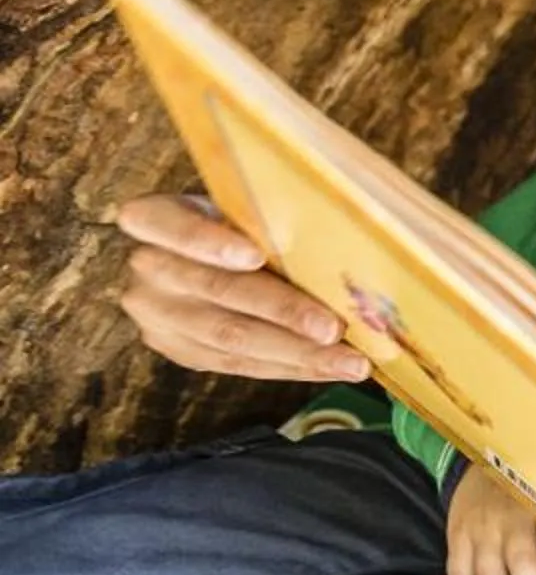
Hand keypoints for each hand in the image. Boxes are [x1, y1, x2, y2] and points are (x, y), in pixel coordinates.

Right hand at [112, 194, 370, 381]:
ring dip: (297, 354)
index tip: (256, 256)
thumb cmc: (240, 221)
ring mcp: (156, 314)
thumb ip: (270, 219)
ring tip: (349, 362)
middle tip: (333, 329)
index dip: (210, 242)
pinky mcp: (176, 348)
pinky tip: (328, 368)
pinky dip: (289, 367)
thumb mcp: (245, 207)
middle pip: (218, 291)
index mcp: (152, 218)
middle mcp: (147, 267)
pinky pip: (236, 364)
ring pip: (230, 338)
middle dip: (282, 313)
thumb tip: (346, 238)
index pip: (171, 226)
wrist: (203, 252)